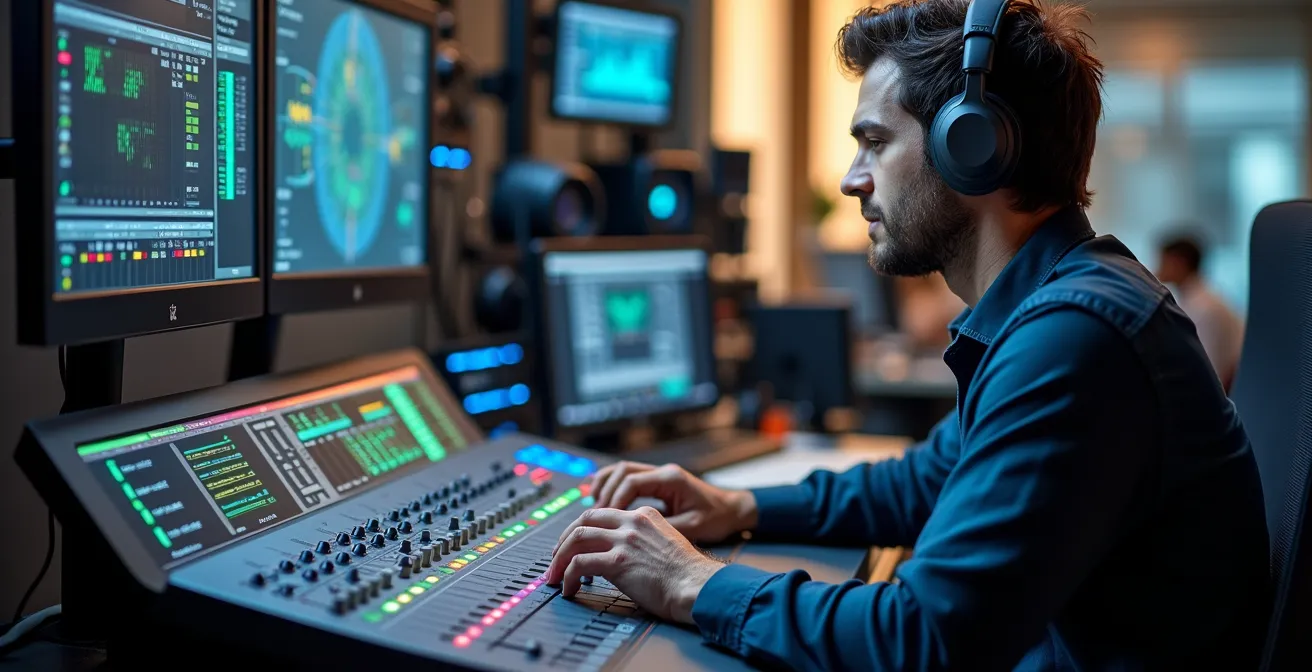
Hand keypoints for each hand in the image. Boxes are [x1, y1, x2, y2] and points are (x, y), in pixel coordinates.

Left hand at [547, 507, 724, 623]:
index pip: (602, 513)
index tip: (574, 544)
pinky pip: (579, 564)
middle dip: (564, 540)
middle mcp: (632, 522)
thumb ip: (643, 542)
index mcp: (644, 516)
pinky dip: (567, 575)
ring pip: (576, 539)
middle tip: (556, 558)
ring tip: (554, 576)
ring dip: (559, 558)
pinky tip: (569, 588)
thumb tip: (623, 557)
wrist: (699, 586)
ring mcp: (625, 540)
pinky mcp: (619, 561)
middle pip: (584, 519)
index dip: (582, 528)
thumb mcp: (665, 544)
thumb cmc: (689, 575)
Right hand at [588, 461, 757, 542]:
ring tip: (592, 507)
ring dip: (605, 487)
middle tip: (593, 515)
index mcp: (671, 480)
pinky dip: (613, 487)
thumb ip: (663, 530)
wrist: (733, 510)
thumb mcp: (691, 528)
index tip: (604, 519)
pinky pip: (629, 478)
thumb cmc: (716, 519)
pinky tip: (602, 501)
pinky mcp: (658, 482)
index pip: (632, 482)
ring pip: (622, 471)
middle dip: (605, 492)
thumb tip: (634, 540)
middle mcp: (663, 472)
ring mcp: (659, 475)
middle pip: (622, 472)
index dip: (614, 500)